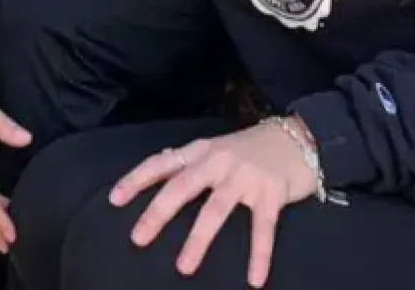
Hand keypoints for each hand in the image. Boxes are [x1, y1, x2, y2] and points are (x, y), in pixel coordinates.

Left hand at [108, 121, 320, 286]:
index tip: (114, 199)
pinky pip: (263, 229)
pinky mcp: (271, 193)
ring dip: (198, 240)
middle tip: (138, 238)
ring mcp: (245, 177)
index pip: (161, 163)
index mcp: (200, 151)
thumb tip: (159, 163)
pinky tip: (253, 279)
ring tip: (183, 267)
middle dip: (158, 213)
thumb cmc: (250, 148)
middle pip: (182, 187)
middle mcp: (218, 161)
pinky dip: (259, 255)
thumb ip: (188, 160)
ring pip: (215, 210)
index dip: (136, 179)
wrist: (299, 138)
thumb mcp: (215, 148)